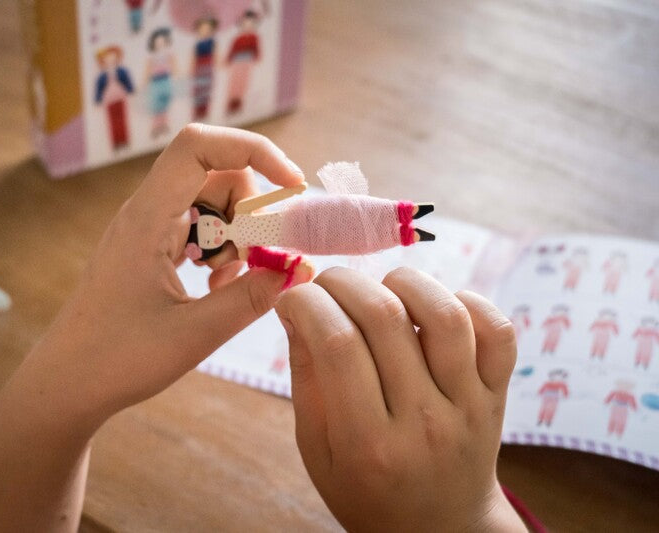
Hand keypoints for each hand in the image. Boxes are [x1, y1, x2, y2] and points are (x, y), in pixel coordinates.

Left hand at [32, 124, 305, 426]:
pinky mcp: (149, 247)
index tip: (291, 184)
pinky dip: (218, 248)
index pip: (199, 146)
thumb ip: (252, 297)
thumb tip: (300, 267)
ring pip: (210, 201)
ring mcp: (146, 228)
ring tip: (225, 281)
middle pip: (215, 173)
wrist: (67, 383)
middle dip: (249, 208)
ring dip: (235, 233)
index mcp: (147, 218)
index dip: (252, 149)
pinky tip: (213, 284)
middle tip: (257, 257)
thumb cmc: (118, 360)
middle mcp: (145, 212)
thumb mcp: (195, 333)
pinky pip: (196, 226)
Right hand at [274, 267, 524, 531]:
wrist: (440, 527)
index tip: (294, 298)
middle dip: (343, 282)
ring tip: (380, 289)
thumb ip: (306, 379)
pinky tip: (432, 307)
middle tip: (326, 285)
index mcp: (368, 445)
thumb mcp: (316, 451)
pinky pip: (497, 330)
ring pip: (443, 314)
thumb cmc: (366, 489)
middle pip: (384, 317)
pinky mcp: (498, 393)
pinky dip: (467, 300)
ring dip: (403, 281)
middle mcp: (423, 421)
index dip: (306, 303)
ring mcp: (468, 405)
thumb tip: (296, 306)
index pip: (336, 344)